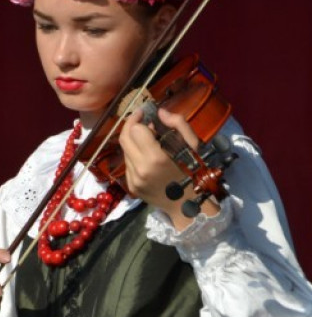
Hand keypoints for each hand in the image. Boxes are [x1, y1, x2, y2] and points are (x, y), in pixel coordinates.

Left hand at [119, 107, 218, 228]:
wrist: (188, 204)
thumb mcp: (193, 145)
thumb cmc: (194, 172)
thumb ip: (178, 124)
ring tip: (148, 138)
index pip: (135, 130)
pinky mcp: (131, 186)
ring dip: (133, 141)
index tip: (144, 113)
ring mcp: (133, 179)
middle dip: (130, 125)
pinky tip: (147, 155)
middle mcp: (140, 169)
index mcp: (156, 158)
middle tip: (139, 119)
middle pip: (124, 138)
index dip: (138, 119)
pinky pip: (127, 164)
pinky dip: (134, 155)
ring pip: (125, 151)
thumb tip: (159, 112)